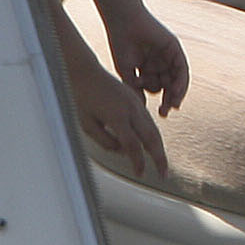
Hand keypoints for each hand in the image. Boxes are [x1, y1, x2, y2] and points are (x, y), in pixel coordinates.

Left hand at [66, 49, 168, 177]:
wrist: (85, 71)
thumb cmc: (81, 96)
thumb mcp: (86, 123)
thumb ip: (105, 140)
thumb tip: (121, 150)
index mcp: (118, 117)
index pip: (132, 145)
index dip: (138, 162)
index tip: (140, 173)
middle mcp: (132, 109)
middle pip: (152, 138)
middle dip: (160, 157)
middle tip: (164, 173)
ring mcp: (136, 103)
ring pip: (154, 129)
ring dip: (158, 147)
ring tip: (161, 161)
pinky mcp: (136, 100)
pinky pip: (148, 120)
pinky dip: (153, 134)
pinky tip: (151, 144)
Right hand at [106, 7, 188, 116]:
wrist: (123, 24)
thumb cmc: (120, 45)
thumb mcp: (127, 72)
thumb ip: (135, 89)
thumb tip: (142, 107)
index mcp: (150, 69)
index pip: (159, 89)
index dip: (160, 102)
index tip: (158, 115)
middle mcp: (161, 64)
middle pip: (170, 86)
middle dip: (170, 100)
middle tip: (165, 113)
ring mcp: (169, 56)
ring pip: (178, 78)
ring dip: (177, 93)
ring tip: (173, 105)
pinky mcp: (175, 49)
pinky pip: (182, 68)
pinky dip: (181, 80)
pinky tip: (175, 91)